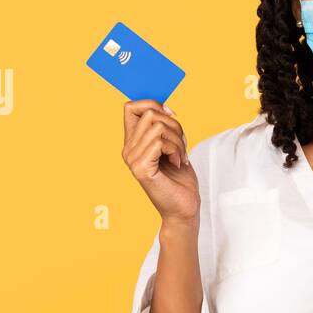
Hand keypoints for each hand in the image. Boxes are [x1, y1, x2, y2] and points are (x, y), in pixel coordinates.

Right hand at [121, 100, 199, 226]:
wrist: (184, 208)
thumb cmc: (180, 179)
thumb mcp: (173, 146)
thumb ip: (164, 128)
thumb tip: (165, 108)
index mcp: (133, 143)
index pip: (130, 107)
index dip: (152, 104)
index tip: (171, 116)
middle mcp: (128, 150)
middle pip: (150, 114)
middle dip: (174, 125)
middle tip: (181, 146)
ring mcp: (132, 160)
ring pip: (158, 127)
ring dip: (178, 140)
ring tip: (181, 157)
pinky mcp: (141, 169)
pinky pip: (160, 142)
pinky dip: (176, 150)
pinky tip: (178, 163)